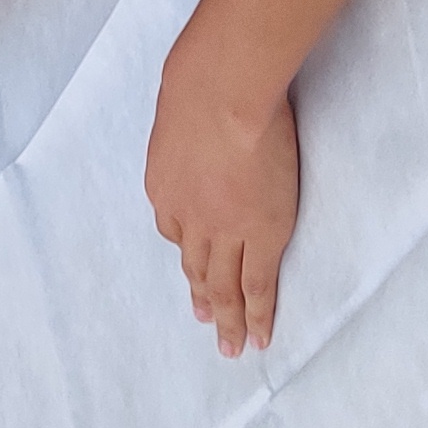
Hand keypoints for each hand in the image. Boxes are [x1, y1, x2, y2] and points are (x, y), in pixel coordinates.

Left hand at [145, 40, 298, 358]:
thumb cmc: (203, 83)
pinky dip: (256, 316)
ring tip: (230, 345)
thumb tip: (192, 102)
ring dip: (226, 319)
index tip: (194, 272)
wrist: (222, 95)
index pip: (176, 230)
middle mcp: (188, 218)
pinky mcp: (259, 236)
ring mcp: (223, 232)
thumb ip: (185, 123)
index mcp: (167, 187)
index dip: (188, 253)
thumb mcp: (178, 107)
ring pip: (223, 287)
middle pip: (196, 267)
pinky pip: (257, 287)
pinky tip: (258, 337)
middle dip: (202, 298)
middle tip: (206, 326)